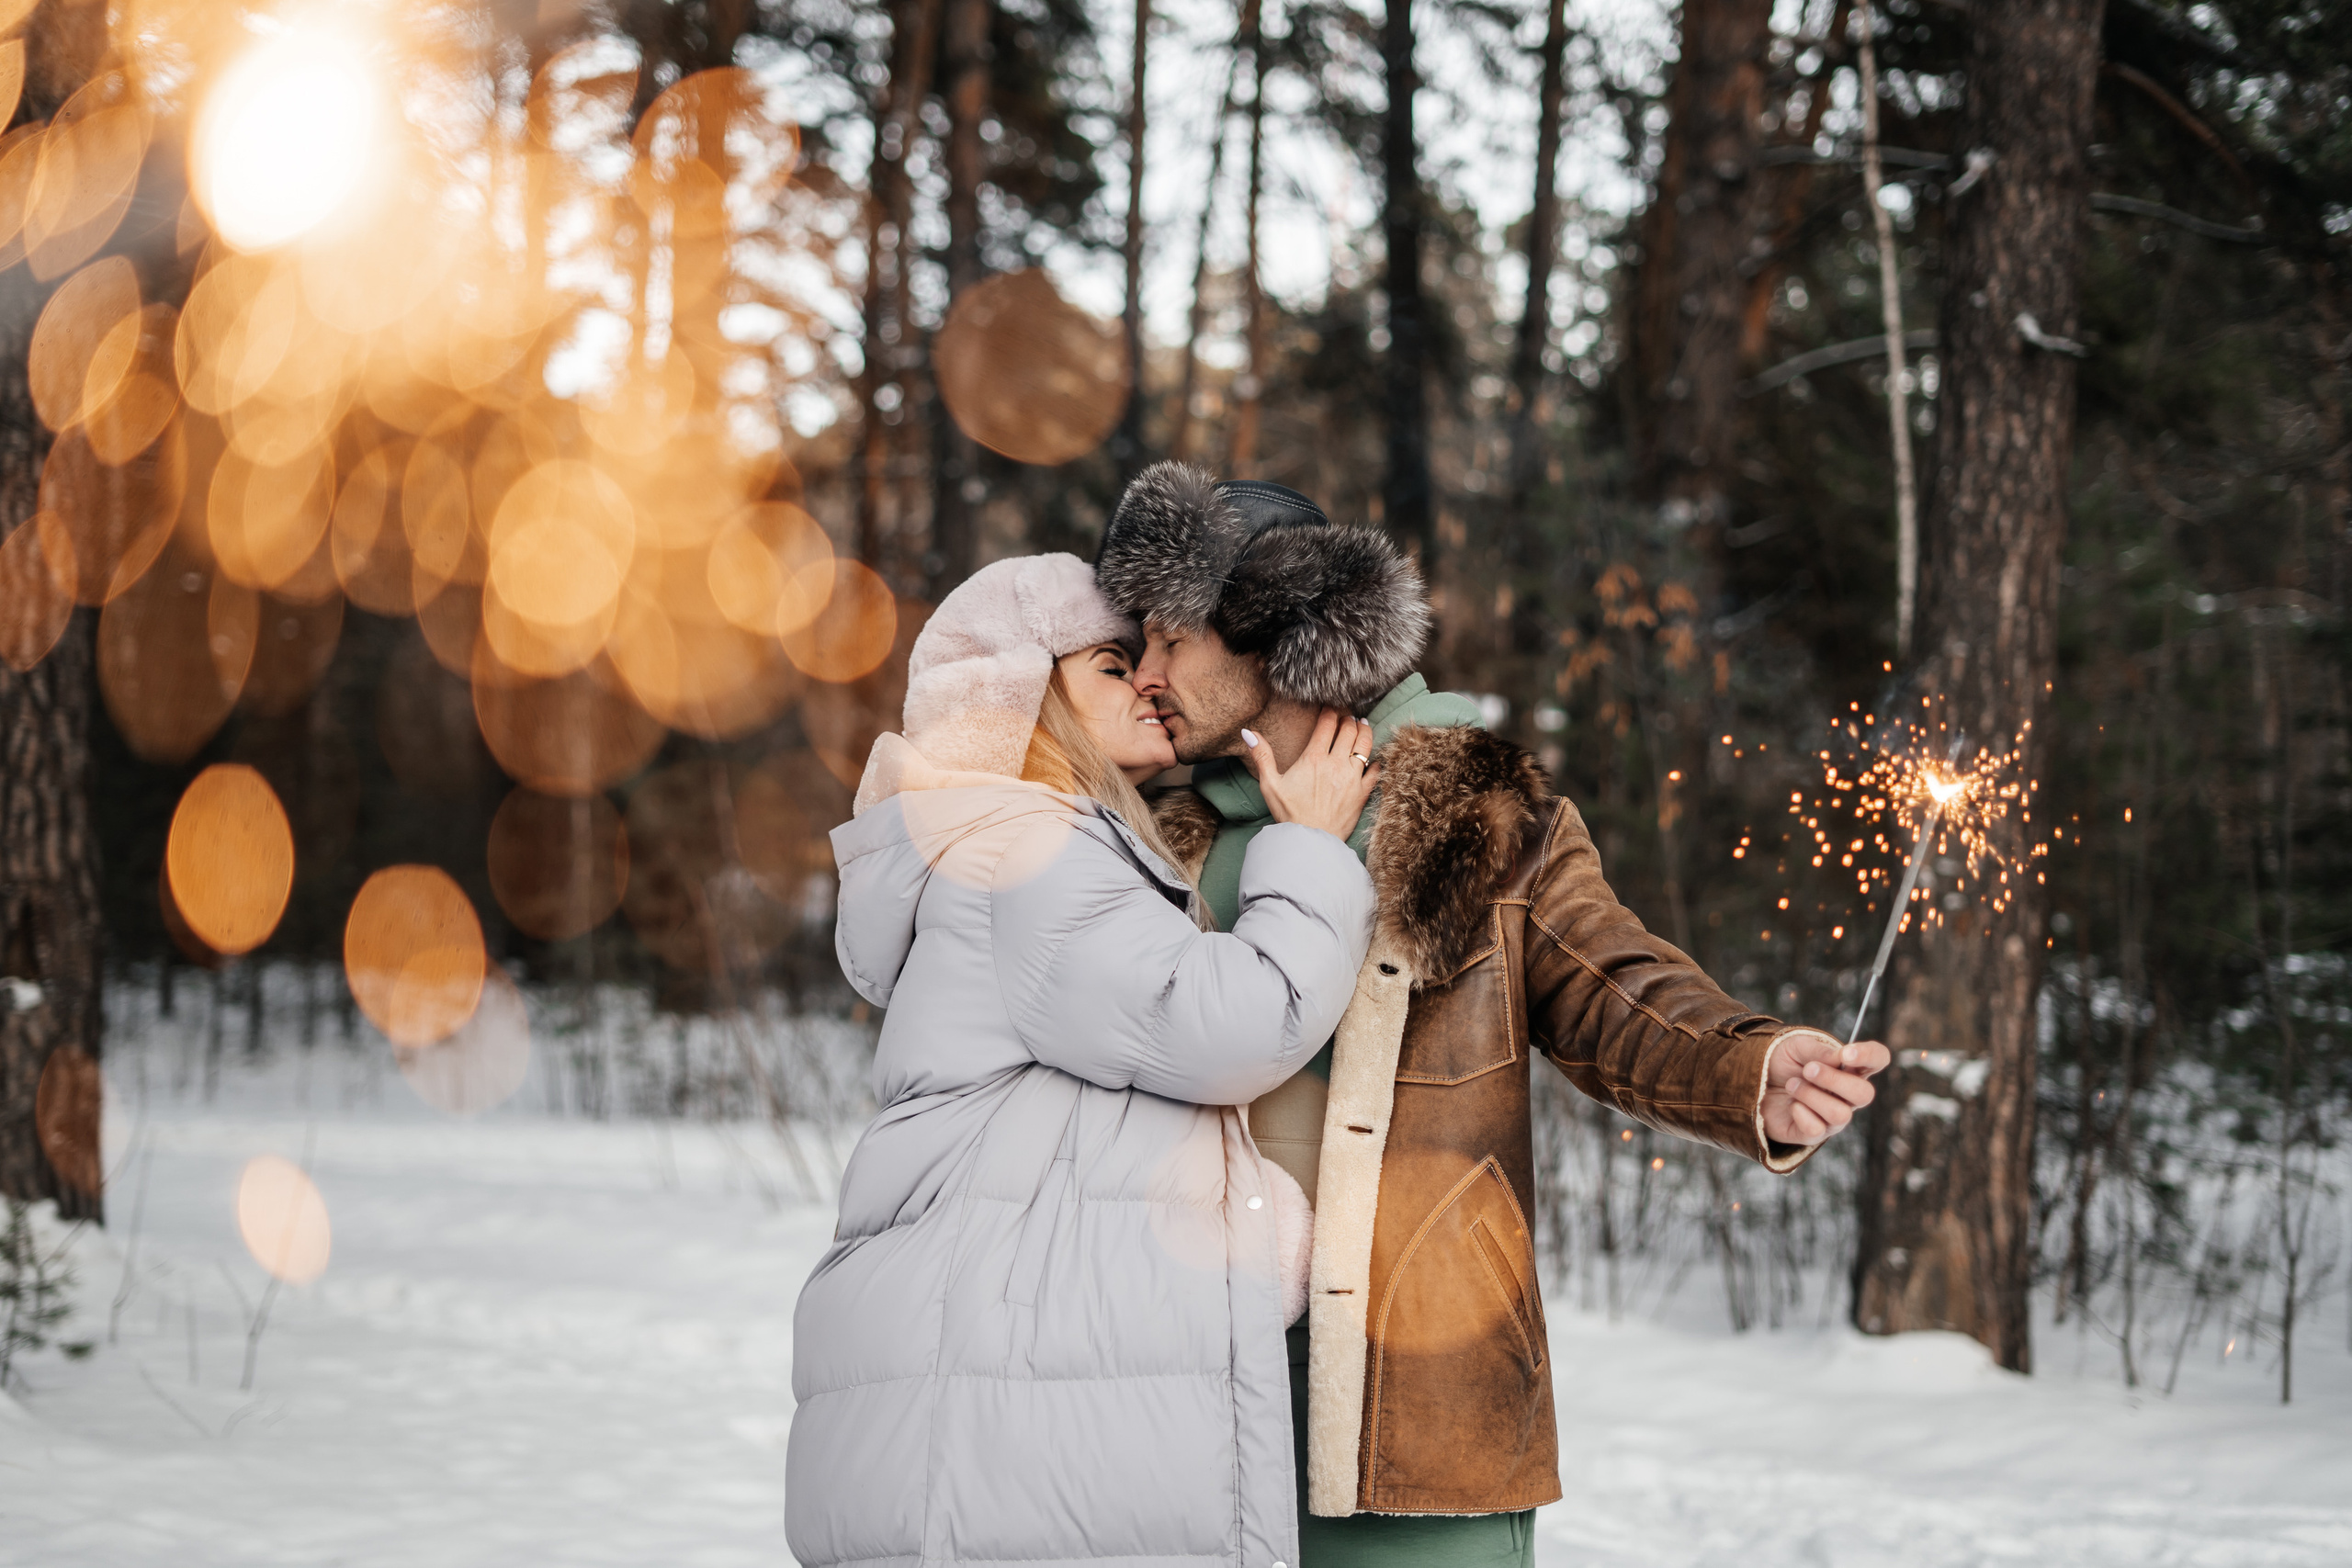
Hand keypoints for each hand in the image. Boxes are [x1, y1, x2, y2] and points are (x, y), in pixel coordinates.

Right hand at [1241, 709, 1379, 839]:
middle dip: (1349, 718)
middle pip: (1349, 730)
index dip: (1330, 711)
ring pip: (1365, 745)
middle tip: (1347, 715)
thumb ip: (1262, 755)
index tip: (1330, 707)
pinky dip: (1376, 761)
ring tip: (1362, 725)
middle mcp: (1336, 764)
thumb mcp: (1270, 784)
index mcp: (1313, 758)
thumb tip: (1248, 733)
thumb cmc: (1289, 814)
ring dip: (1365, 731)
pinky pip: (1375, 771)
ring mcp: (1352, 777)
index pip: (1327, 724)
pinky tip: (1373, 757)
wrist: (1310, 841)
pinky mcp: (1362, 793)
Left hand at [1760, 1030, 1889, 1144]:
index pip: (1878, 1059)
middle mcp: (1846, 1095)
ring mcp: (1832, 1117)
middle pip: (1864, 1094)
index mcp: (1849, 1067)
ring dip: (1811, 1096)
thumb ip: (1820, 1050)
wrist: (1752, 1081)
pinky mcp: (1813, 1134)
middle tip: (1807, 1070)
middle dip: (1834, 1080)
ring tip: (1791, 1085)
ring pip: (1840, 1114)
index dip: (1870, 1056)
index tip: (1847, 1053)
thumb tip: (1841, 1058)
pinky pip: (1817, 1129)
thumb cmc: (1780, 1062)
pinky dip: (1800, 1113)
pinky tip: (1791, 1105)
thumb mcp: (1796, 1046)